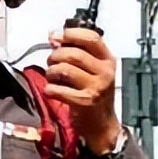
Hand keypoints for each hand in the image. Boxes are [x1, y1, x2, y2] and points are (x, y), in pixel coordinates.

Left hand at [45, 26, 120, 154]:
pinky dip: (50, 89)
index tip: (56, 36)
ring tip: (52, 78)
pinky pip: (58, 89)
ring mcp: (96, 86)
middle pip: (73, 53)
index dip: (71, 34)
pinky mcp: (84, 101)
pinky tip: (52, 91)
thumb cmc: (93, 94)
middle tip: (51, 63)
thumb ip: (75, 52)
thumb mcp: (91, 70)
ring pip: (64, 69)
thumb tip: (54, 36)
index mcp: (107, 60)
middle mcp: (105, 71)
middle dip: (55, 56)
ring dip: (51, 72)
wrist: (102, 124)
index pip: (92, 38)